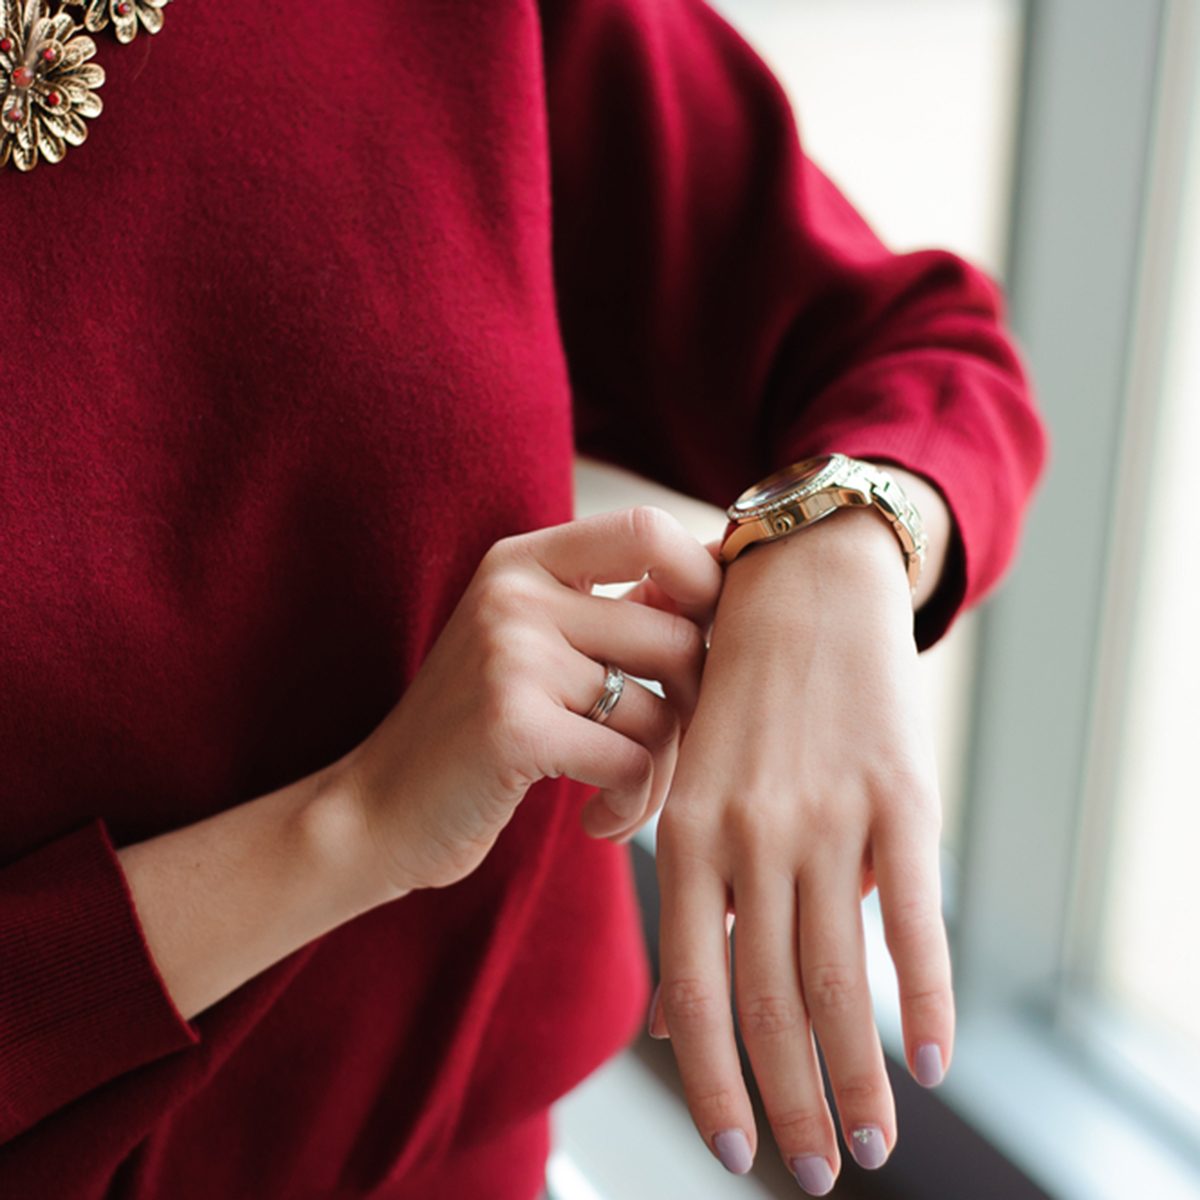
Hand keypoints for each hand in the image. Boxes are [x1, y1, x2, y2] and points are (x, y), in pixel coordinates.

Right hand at [330, 506, 722, 894]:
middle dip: (696, 709)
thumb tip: (722, 580)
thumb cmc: (476, 733)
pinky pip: (632, 760)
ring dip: (662, 773)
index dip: (704, 580)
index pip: (647, 529)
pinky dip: (633, 804)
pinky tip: (598, 820)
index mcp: (524, 561)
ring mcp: (511, 653)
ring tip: (626, 797)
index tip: (708, 641)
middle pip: (676, 634)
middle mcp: (515, 593)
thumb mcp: (532, 647)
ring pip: (663, 708)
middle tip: (666, 754)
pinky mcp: (513, 725)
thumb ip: (614, 611)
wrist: (374, 811)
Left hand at [650, 507, 953, 1191]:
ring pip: (841, 976)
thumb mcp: (689, 783)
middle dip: (792, 1101)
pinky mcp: (901, 800)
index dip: (713, 1078)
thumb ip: (683, 899)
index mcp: (688, 832)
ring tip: (871, 1143)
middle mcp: (753, 835)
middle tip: (814, 1173)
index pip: (696, 986)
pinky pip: (915, 918)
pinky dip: (926, 997)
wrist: (805, 593)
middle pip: (772, 1000)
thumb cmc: (736, 697)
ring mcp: (830, 818)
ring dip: (860, 1075)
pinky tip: (934, 1058)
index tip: (735, 1150)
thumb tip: (664, 1025)